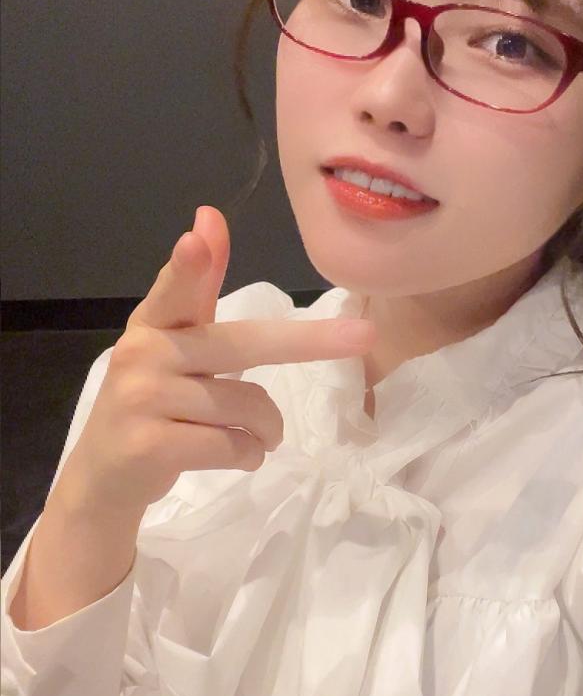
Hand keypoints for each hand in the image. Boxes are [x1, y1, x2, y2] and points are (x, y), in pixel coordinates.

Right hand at [57, 206, 375, 514]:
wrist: (105, 479)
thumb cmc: (154, 401)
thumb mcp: (174, 341)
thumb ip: (196, 285)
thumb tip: (209, 216)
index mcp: (153, 324)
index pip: (175, 290)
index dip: (190, 266)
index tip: (199, 235)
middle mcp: (143, 354)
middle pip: (243, 346)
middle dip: (309, 341)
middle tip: (364, 336)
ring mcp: (142, 401)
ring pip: (247, 406)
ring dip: (267, 429)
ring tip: (256, 436)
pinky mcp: (149, 447)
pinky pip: (234, 446)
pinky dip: (250, 455)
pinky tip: (238, 456)